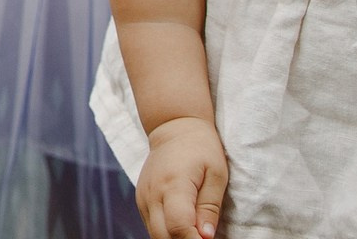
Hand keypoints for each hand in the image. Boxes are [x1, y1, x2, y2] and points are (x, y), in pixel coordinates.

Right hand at [137, 117, 227, 237]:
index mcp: (174, 184)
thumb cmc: (201, 149)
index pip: (178, 227)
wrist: (174, 127)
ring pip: (155, 235)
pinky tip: (183, 229)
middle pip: (163, 236)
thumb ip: (210, 206)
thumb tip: (206, 236)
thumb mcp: (216, 174)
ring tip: (195, 234)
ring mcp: (143, 197)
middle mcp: (152, 193)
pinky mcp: (140, 200)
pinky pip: (152, 226)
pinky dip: (167, 233)